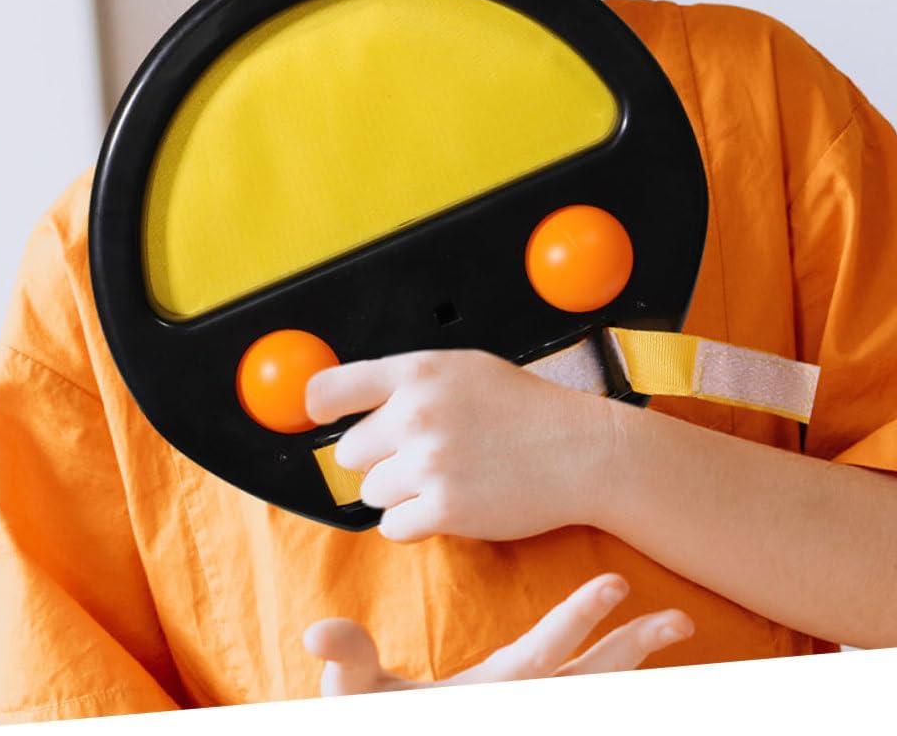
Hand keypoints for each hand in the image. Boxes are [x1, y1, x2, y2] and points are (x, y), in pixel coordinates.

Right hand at [303, 572, 692, 695]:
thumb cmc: (375, 728)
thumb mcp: (356, 700)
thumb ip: (348, 662)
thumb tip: (320, 631)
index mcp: (484, 698)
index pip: (540, 655)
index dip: (578, 618)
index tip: (615, 583)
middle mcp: (517, 713)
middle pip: (590, 683)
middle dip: (634, 650)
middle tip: (678, 620)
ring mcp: (526, 721)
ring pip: (594, 697)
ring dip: (633, 668)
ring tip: (671, 635)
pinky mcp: (519, 722)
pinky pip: (582, 707)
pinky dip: (612, 689)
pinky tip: (634, 672)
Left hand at [305, 347, 618, 541]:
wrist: (579, 450)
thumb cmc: (524, 408)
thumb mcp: (463, 369)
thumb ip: (408, 382)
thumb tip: (346, 401)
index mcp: (418, 372)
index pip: (331, 389)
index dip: (317, 408)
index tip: (317, 419)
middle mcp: (416, 414)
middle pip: (350, 453)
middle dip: (379, 459)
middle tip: (422, 455)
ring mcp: (429, 462)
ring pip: (372, 492)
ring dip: (400, 492)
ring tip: (446, 477)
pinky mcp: (443, 508)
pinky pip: (394, 526)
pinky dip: (416, 522)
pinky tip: (451, 502)